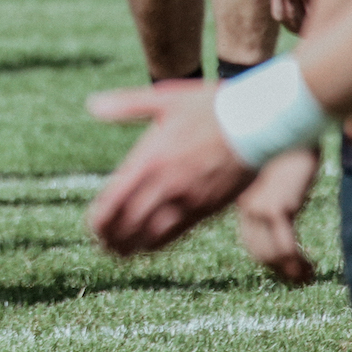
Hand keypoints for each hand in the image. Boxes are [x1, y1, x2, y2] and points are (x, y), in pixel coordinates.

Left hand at [85, 81, 257, 255]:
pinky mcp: (209, 207)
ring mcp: (190, 199)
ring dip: (133, 245)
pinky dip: (160, 242)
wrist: (259, 123)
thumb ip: (127, 105)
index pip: (115, 199)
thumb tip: (93, 105)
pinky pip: (178, 232)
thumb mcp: (166, 99)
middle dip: (112, 236)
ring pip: (153, 233)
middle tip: (101, 244)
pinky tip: (151, 246)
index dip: (101, 219)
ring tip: (119, 252)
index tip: (92, 227)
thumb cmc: (212, 106)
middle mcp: (167, 184)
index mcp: (151, 158)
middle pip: (130, 221)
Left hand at [234, 144, 319, 284]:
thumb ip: (277, 190)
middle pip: (258, 250)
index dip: (267, 257)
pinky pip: (285, 248)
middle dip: (278, 269)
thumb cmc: (290, 144)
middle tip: (297, 278)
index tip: (283, 268)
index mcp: (243, 196)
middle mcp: (247, 204)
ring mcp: (260, 207)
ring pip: (270, 254)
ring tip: (305, 277)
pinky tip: (309, 270)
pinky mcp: (278, 207)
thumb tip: (288, 208)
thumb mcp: (279, 172)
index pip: (250, 237)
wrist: (293, 124)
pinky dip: (296, 265)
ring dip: (288, 272)